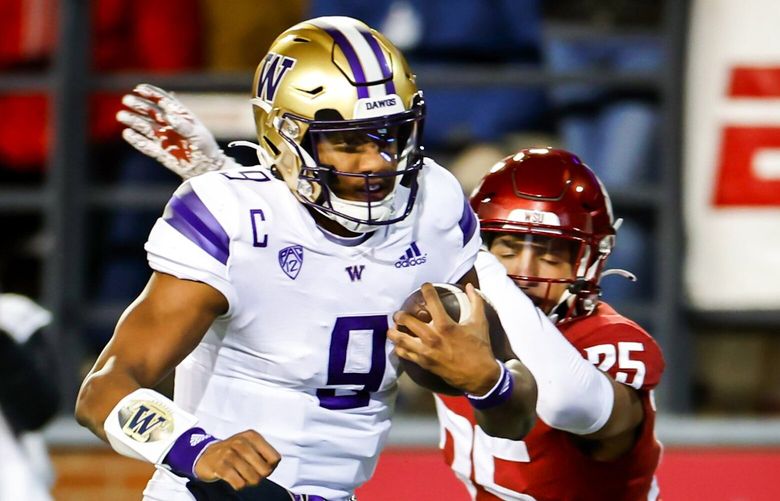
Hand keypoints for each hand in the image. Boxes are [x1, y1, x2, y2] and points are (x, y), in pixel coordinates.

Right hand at [116, 83, 238, 178]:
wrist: (207, 169)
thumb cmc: (206, 149)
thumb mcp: (198, 135)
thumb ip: (184, 126)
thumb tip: (169, 116)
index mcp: (180, 116)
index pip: (164, 101)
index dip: (152, 94)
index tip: (139, 89)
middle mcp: (169, 125)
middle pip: (151, 112)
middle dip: (139, 105)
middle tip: (126, 100)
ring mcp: (163, 138)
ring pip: (145, 127)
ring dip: (133, 120)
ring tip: (121, 116)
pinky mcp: (160, 152)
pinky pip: (145, 145)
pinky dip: (136, 140)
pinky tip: (127, 133)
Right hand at [193, 429, 280, 490]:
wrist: (206, 455)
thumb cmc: (233, 451)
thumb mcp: (250, 445)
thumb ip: (264, 453)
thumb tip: (272, 467)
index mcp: (252, 436)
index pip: (275, 458)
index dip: (271, 466)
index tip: (262, 466)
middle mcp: (242, 442)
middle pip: (265, 470)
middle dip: (260, 476)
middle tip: (252, 473)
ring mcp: (230, 454)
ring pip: (253, 478)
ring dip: (249, 481)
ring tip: (242, 475)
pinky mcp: (221, 467)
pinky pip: (240, 484)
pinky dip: (239, 485)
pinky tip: (234, 478)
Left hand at [388, 283, 500, 394]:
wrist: (480, 376)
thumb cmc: (480, 348)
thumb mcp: (480, 322)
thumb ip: (475, 301)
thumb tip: (469, 286)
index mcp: (445, 325)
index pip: (431, 300)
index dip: (426, 289)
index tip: (424, 286)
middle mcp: (432, 337)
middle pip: (407, 320)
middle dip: (400, 314)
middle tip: (400, 313)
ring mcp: (426, 351)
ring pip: (400, 339)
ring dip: (394, 331)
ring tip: (393, 328)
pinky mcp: (423, 363)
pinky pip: (404, 354)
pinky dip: (399, 348)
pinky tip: (399, 344)